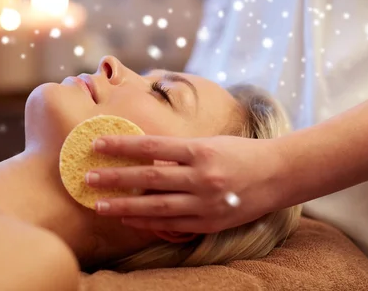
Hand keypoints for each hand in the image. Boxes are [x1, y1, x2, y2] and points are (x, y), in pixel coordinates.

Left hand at [85, 135, 288, 233]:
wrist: (279, 174)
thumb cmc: (240, 152)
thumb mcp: (208, 143)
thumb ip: (178, 152)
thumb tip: (143, 159)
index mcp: (199, 150)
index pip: (151, 146)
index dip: (122, 146)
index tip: (97, 145)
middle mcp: (201, 176)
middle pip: (149, 178)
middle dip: (115, 178)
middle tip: (88, 177)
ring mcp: (206, 202)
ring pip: (156, 206)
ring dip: (124, 207)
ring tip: (99, 206)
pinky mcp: (210, 222)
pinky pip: (172, 223)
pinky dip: (148, 222)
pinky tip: (128, 220)